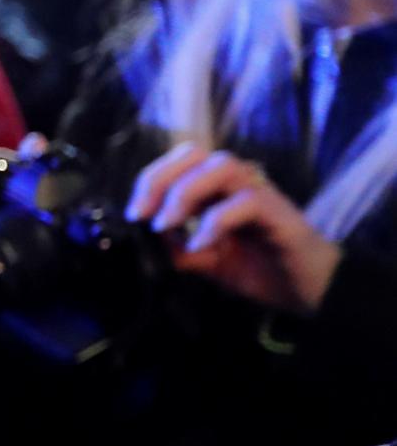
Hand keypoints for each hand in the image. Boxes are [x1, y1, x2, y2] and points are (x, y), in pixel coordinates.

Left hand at [127, 142, 342, 314]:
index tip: (136, 214)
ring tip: (169, 224)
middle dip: (161, 177)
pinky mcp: (281, 213)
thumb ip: (178, 247)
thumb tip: (147, 236)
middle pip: (195, 153)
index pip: (180, 162)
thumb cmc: (261, 270)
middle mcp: (239, 183)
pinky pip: (248, 201)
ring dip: (186, 192)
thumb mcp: (207, 261)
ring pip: (221, 166)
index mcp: (218, 189)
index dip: (151, 180)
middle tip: (144, 214)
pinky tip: (204, 244)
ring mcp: (262, 194)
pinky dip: (217, 220)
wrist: (309, 293)